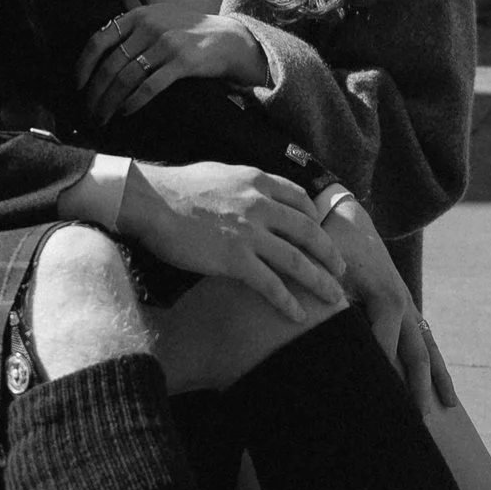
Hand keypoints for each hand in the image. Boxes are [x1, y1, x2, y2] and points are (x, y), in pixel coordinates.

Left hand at [77, 3, 267, 121]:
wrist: (230, 39)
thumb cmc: (189, 25)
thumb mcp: (158, 1)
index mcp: (139, 14)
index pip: (99, 40)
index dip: (84, 66)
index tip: (77, 85)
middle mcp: (150, 26)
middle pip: (110, 64)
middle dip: (96, 93)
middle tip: (90, 112)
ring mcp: (167, 44)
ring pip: (126, 78)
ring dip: (110, 102)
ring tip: (104, 118)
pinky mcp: (183, 62)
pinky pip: (149, 87)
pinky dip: (133, 102)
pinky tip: (126, 112)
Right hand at [118, 161, 345, 322]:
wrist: (149, 201)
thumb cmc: (175, 189)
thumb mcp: (218, 174)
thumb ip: (242, 185)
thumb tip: (249, 194)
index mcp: (257, 181)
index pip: (300, 199)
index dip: (316, 219)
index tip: (321, 235)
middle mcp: (260, 204)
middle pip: (308, 231)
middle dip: (329, 254)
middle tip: (341, 271)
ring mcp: (249, 232)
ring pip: (298, 260)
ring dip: (320, 281)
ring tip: (334, 299)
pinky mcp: (235, 258)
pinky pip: (270, 284)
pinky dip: (288, 301)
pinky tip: (298, 315)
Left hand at [320, 196, 452, 412]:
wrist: (345, 217)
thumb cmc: (330, 244)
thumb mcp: (325, 268)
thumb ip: (325, 298)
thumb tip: (316, 327)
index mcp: (387, 298)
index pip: (385, 348)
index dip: (380, 378)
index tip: (376, 408)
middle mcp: (404, 304)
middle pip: (415, 354)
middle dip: (416, 389)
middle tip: (418, 422)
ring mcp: (408, 305)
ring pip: (426, 348)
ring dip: (436, 379)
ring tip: (448, 408)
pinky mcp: (405, 306)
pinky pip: (423, 338)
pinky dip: (432, 362)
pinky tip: (441, 385)